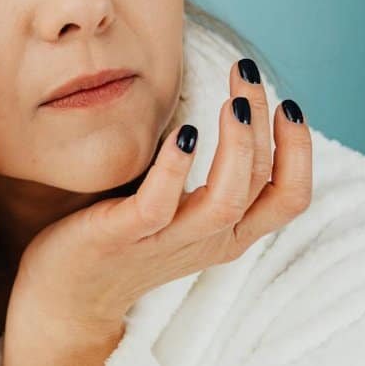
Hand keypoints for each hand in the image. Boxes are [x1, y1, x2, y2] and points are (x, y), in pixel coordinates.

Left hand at [5, 58, 311, 360]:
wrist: (66, 292)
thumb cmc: (124, 236)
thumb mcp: (180, 209)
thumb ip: (206, 179)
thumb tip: (227, 115)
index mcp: (226, 232)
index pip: (289, 196)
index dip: (299, 149)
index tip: (286, 102)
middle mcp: (206, 240)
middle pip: (261, 183)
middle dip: (261, 122)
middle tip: (247, 73)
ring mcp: (166, 240)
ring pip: (226, 200)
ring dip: (237, 146)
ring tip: (232, 101)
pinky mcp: (122, 236)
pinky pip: (158, 206)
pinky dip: (175, 167)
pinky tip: (183, 133)